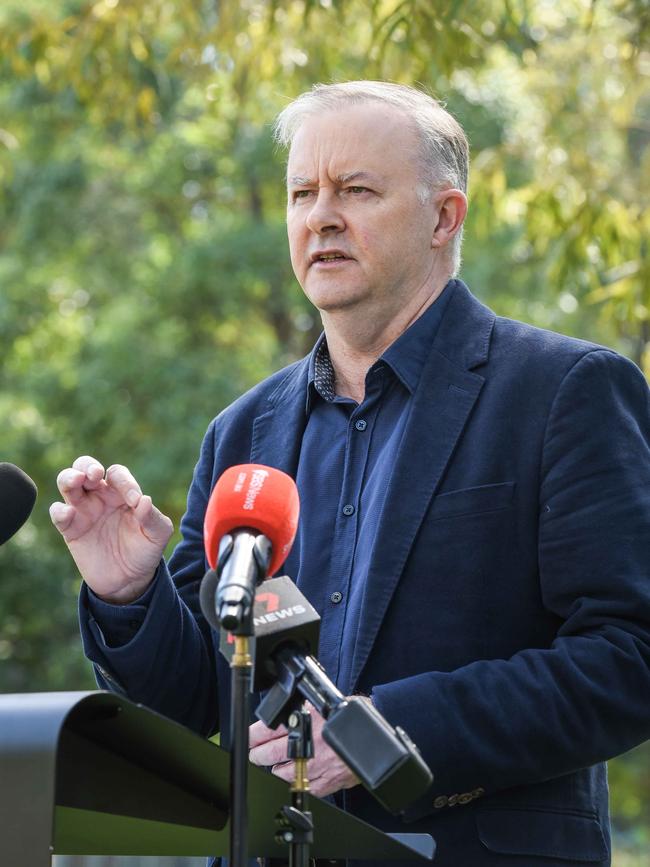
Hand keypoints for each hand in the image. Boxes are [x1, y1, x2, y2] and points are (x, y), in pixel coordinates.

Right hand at [50, 455, 172, 603]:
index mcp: (122, 492)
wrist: (129, 580)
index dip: (125, 482)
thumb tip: (144, 500)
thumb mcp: (157, 535)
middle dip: (87, 465)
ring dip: (69, 477)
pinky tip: (69, 514)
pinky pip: (58, 513)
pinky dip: (60, 510)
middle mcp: (100, 496)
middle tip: (94, 474)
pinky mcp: (71, 529)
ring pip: (67, 483)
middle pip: (85, 467)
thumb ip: (153, 518)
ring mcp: (84, 511)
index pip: (117, 474)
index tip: (134, 501)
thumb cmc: (145, 550)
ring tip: (78, 480)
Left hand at [249, 702, 363, 797]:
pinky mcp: (326, 782)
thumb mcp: (323, 705)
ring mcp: (316, 766)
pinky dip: (296, 782)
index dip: (252, 737)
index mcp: (305, 721)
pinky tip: (296, 775)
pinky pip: (302, 787)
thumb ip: (303, 710)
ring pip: (281, 774)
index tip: (246, 739)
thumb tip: (285, 712)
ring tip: (275, 763)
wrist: (376, 737)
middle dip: (257, 755)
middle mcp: (308, 745)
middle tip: (254, 754)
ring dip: (276, 768)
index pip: (267, 731)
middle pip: (269, 755)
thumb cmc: (352, 716)